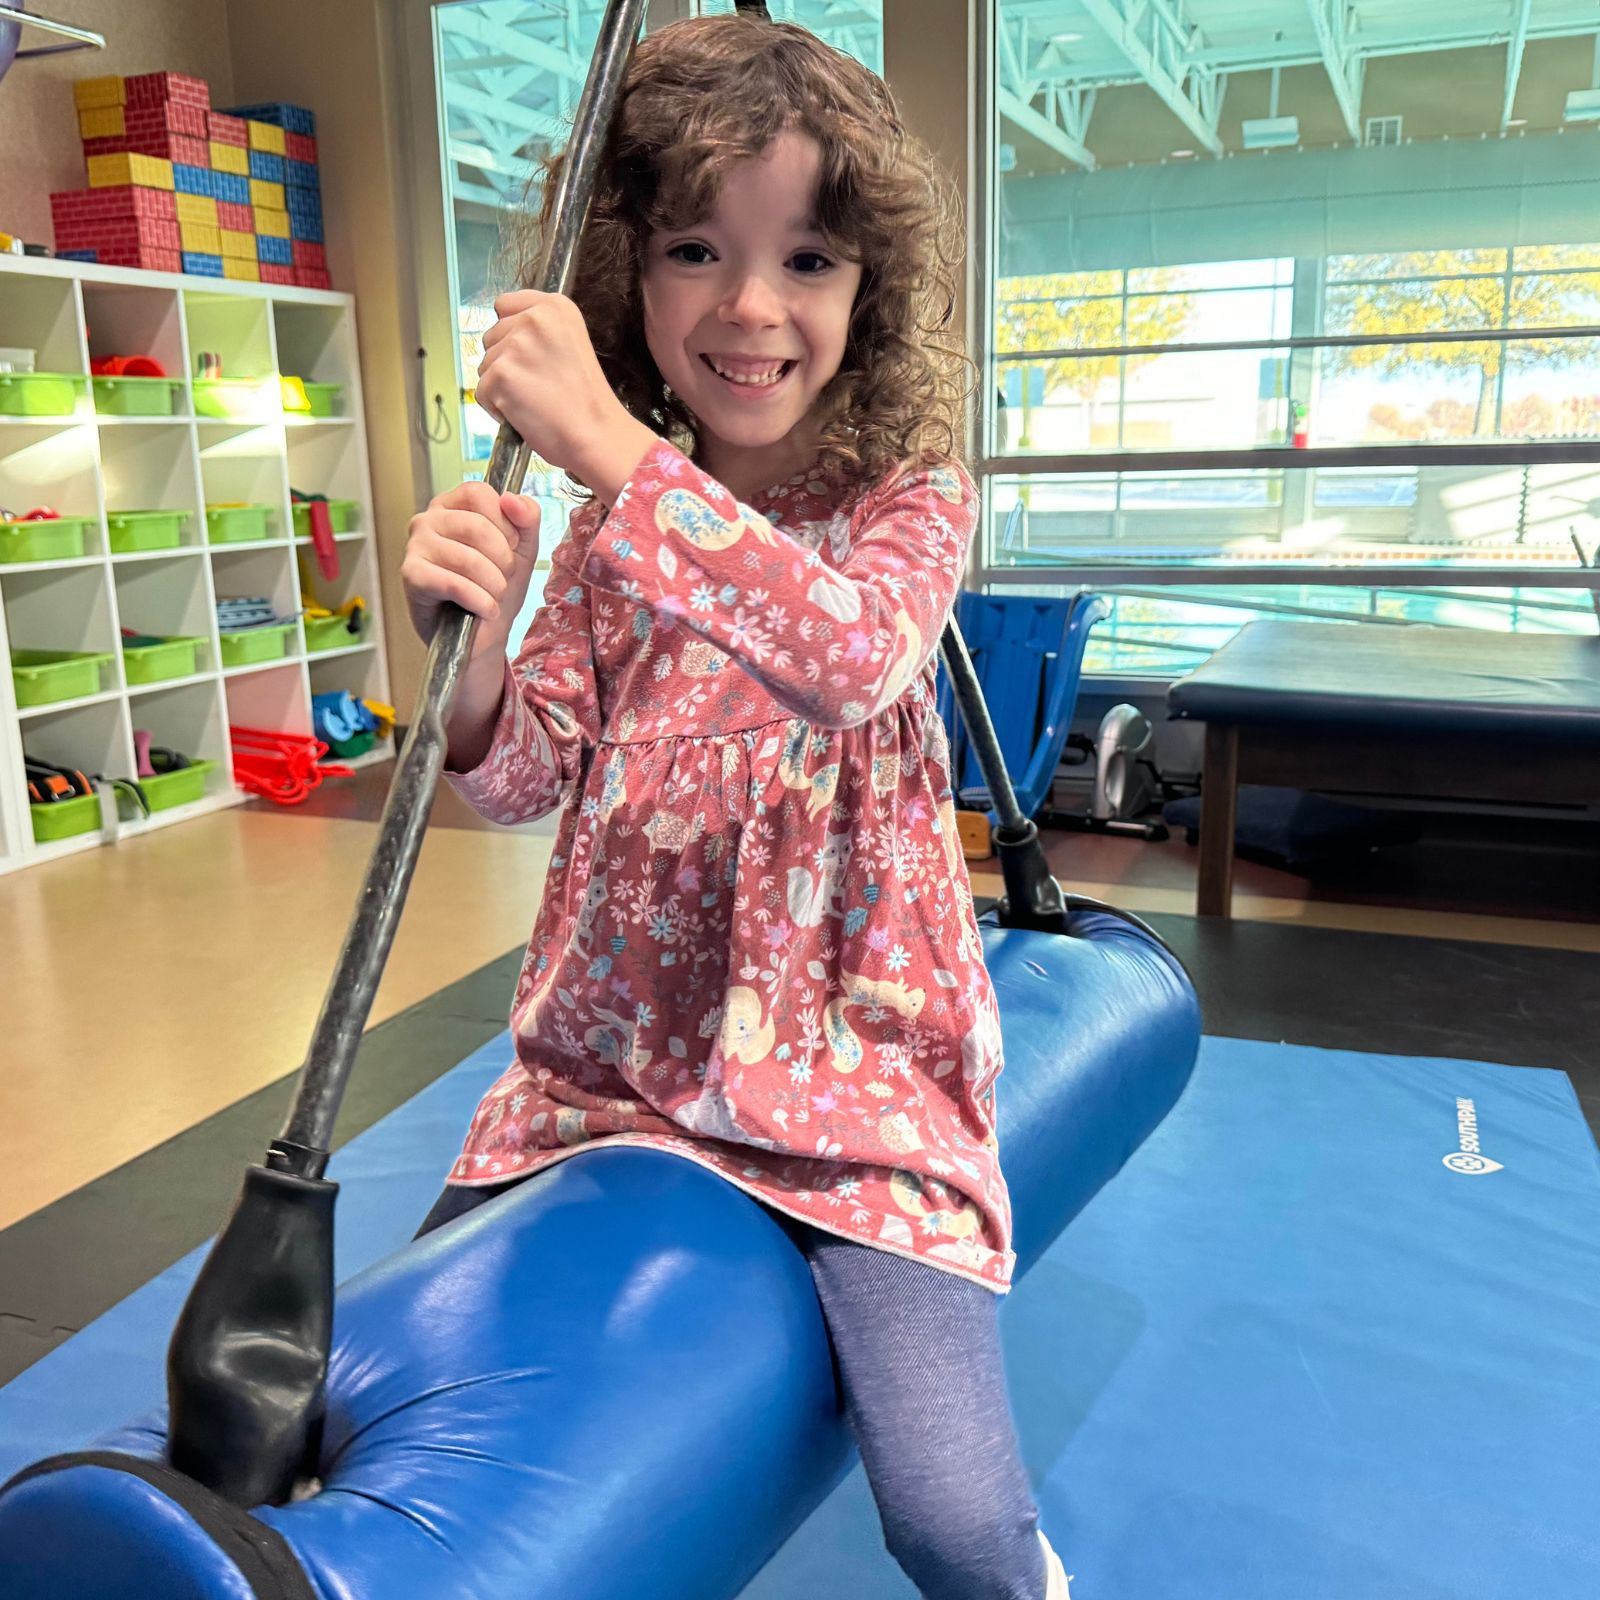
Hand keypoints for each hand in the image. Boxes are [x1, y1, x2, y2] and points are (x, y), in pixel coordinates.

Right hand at [400, 481, 539, 661]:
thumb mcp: (523, 549)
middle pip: (476, 526)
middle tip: (504, 579)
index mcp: (452, 505)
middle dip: (503, 561)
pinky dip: (479, 601)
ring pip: (467, 558)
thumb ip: (527, 518)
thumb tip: (512, 498)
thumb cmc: (495, 587)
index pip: (479, 493)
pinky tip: (485, 610)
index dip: (505, 523)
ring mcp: (415, 547)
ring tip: (494, 597)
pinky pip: (453, 583)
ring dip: (494, 585)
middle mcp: (428, 520)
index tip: (511, 548)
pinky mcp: (411, 576)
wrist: (481, 635)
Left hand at [476, 291, 628, 475]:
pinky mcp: (500, 375)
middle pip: (491, 336)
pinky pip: (481, 392)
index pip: (505, 304)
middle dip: (506, 361)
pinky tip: (525, 413)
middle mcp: (533, 319)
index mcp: (555, 306)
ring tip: (534, 399)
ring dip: (501, 385)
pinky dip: (497, 408)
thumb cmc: (587, 401)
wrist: (597, 435)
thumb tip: (505, 336)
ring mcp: (514, 346)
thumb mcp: (571, 344)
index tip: (530, 355)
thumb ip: (539, 332)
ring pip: (484, 364)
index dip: (512, 333)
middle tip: (538, 384)